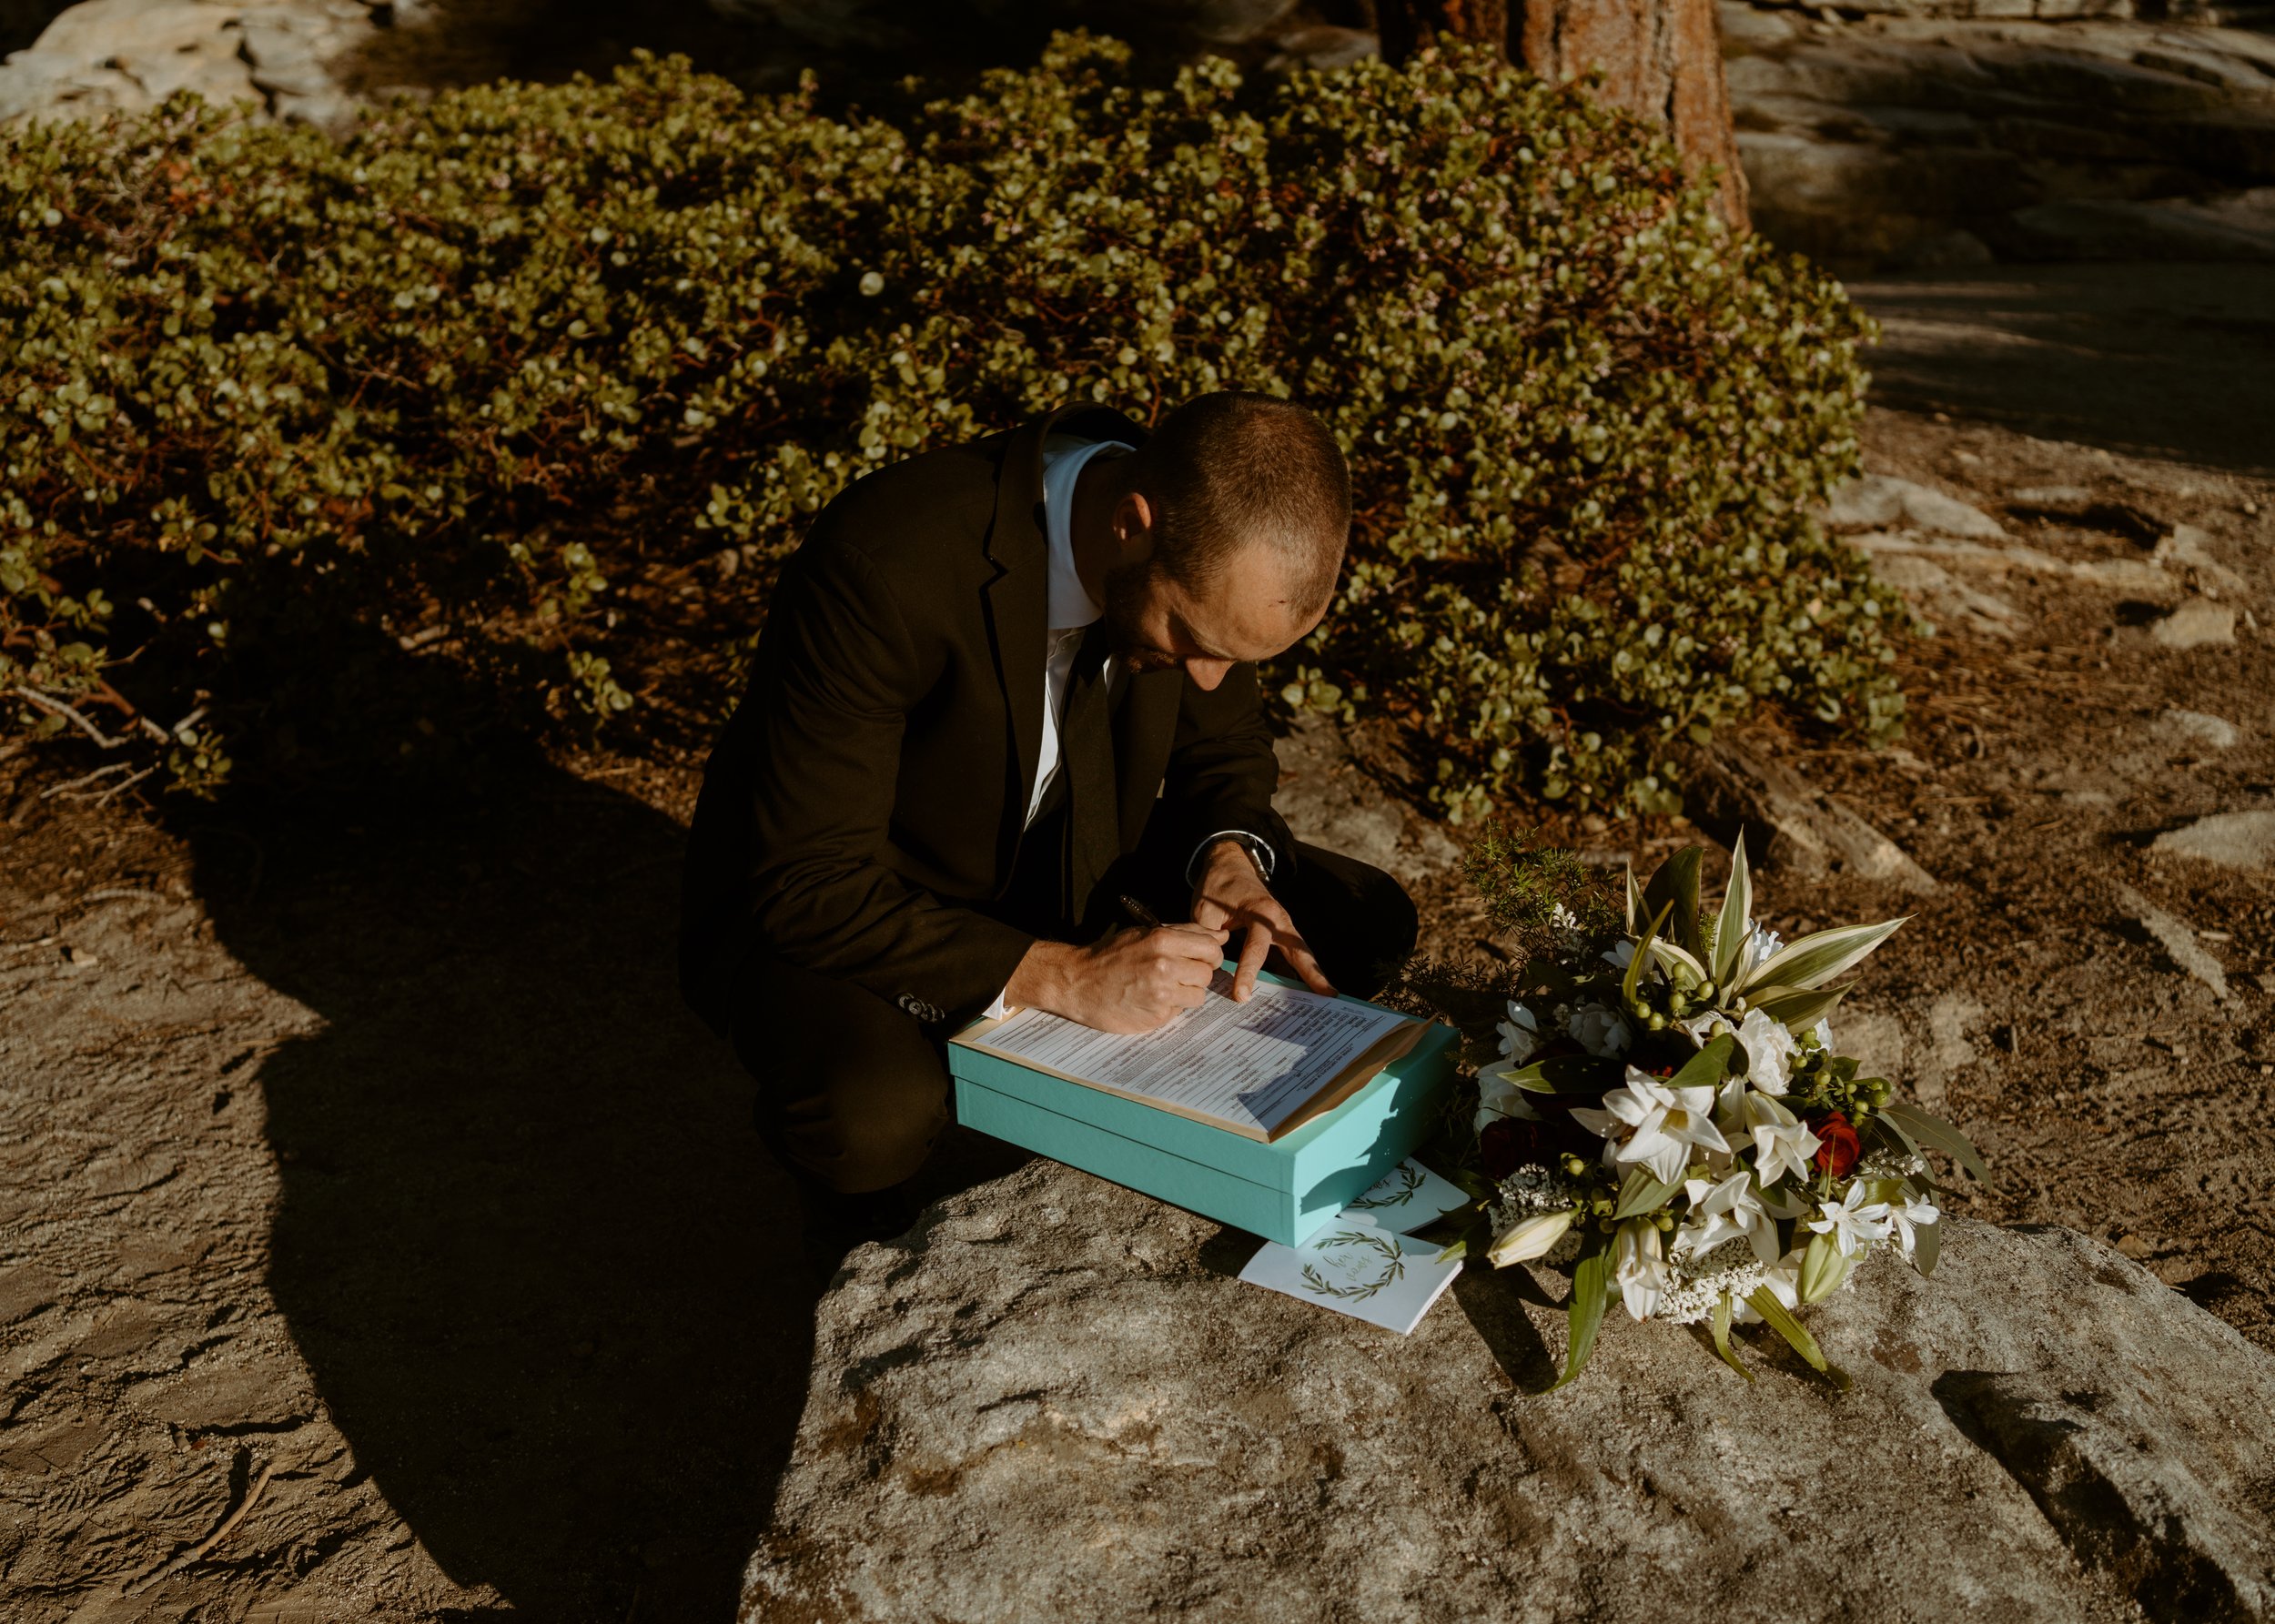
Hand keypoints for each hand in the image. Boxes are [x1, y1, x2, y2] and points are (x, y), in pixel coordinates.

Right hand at [1005, 923, 1228, 1033]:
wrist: (1077, 982)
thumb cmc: (1111, 955)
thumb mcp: (1144, 933)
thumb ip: (1185, 933)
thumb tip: (1222, 936)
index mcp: (1163, 940)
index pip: (1211, 947)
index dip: (1210, 954)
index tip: (1202, 958)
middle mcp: (1164, 966)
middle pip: (1207, 973)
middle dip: (1196, 974)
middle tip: (1177, 974)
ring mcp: (1161, 994)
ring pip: (1197, 996)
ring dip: (1185, 993)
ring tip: (1162, 987)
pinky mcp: (1156, 1016)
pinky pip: (1179, 1011)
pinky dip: (1169, 1007)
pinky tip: (1149, 1000)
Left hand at [1190, 839, 1334, 1001]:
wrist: (1229, 865)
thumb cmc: (1217, 887)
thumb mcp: (1204, 910)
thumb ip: (1207, 939)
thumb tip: (1209, 970)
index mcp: (1260, 912)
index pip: (1255, 948)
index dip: (1248, 973)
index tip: (1241, 996)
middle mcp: (1278, 920)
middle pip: (1299, 950)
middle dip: (1313, 974)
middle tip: (1329, 995)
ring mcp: (1282, 926)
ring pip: (1301, 953)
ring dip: (1313, 974)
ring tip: (1327, 997)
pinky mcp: (1280, 933)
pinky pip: (1291, 955)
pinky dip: (1298, 973)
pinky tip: (1302, 992)